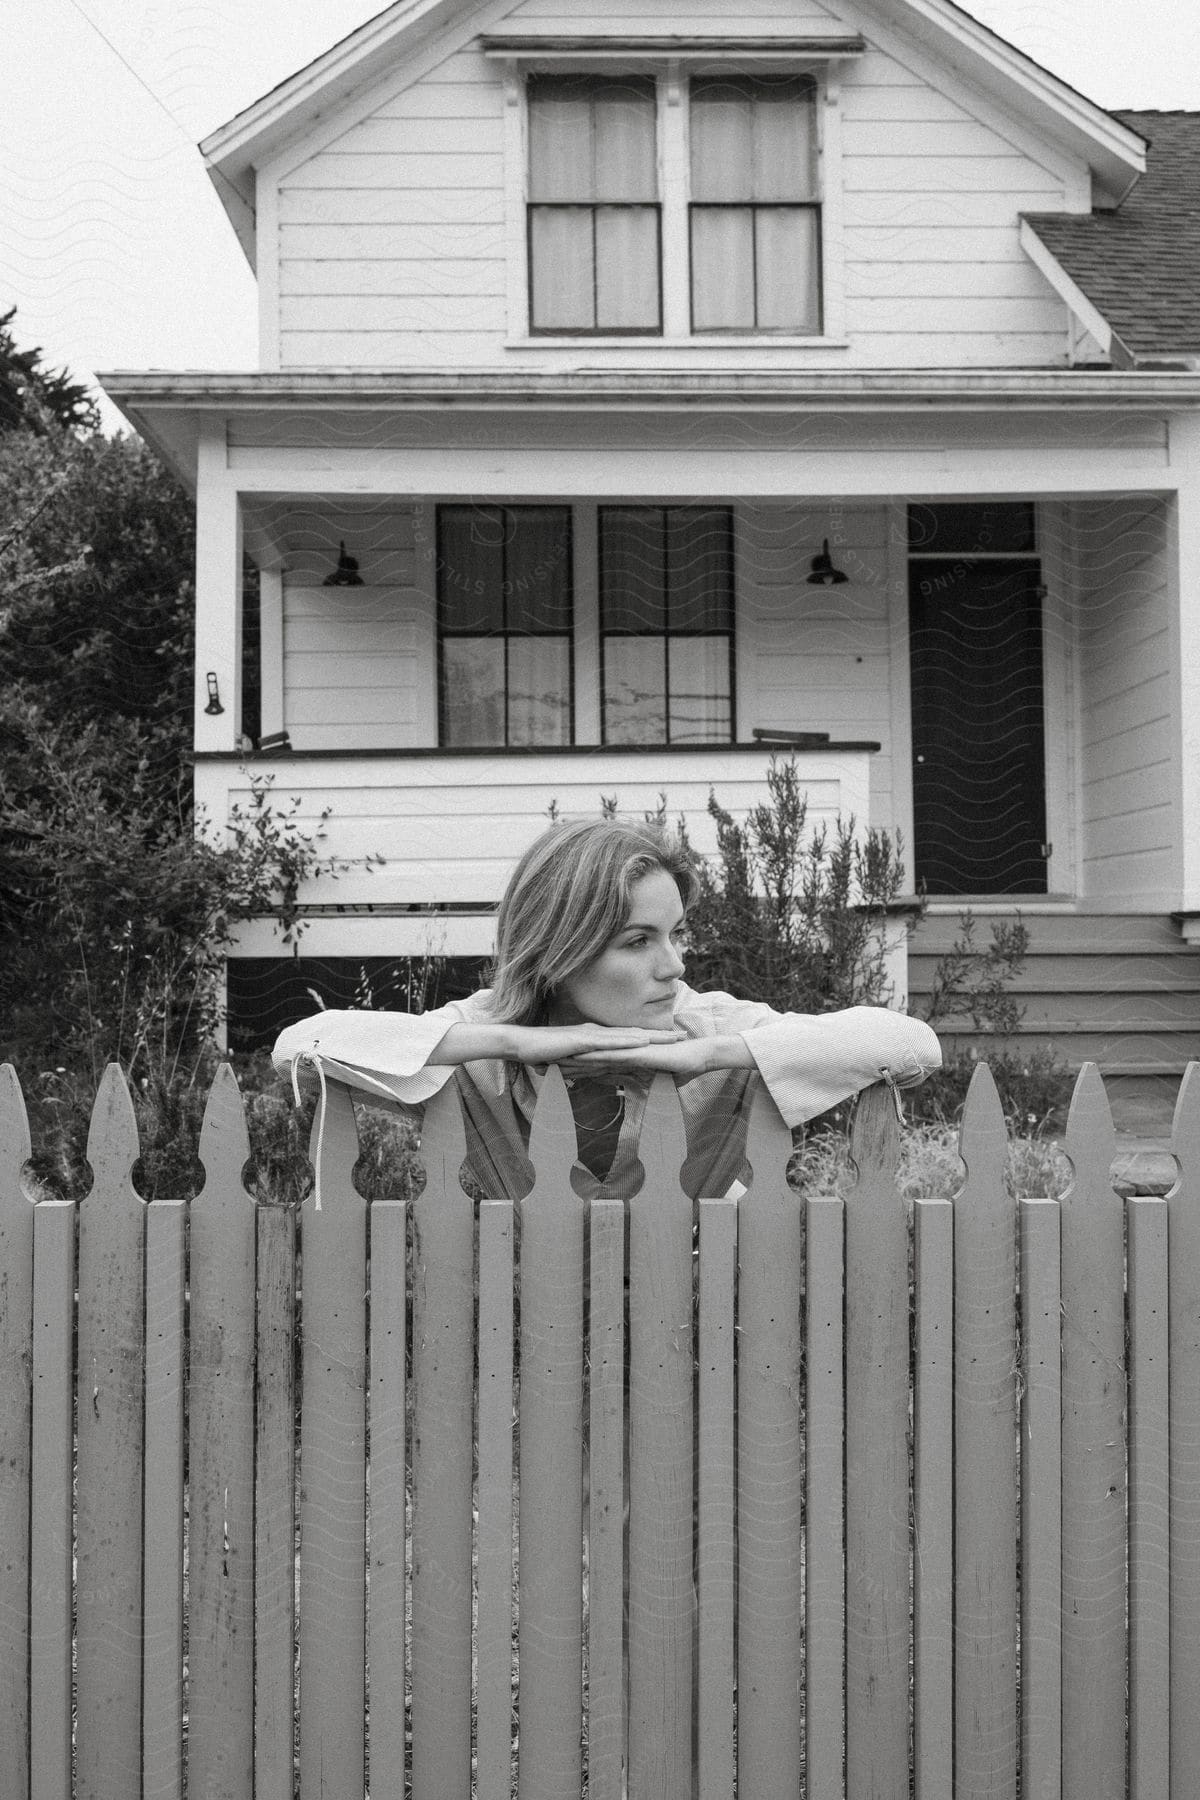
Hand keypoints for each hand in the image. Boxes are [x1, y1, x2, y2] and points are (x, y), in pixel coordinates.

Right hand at [505, 1022, 686, 1065]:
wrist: (521, 1043)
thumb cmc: (542, 1053)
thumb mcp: (569, 1065)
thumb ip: (582, 1070)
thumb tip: (589, 1079)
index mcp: (598, 1039)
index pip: (630, 1040)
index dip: (652, 1040)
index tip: (672, 1041)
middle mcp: (599, 1034)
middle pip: (636, 1035)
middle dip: (661, 1036)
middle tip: (685, 1036)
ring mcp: (592, 1036)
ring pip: (628, 1037)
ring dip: (651, 1037)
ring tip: (673, 1037)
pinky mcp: (583, 1042)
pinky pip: (609, 1042)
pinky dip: (627, 1042)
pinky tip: (643, 1042)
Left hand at [564, 1034, 754, 1077]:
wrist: (698, 1057)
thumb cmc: (680, 1070)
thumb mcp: (654, 1083)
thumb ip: (639, 1085)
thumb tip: (630, 1094)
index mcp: (624, 1060)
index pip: (595, 1067)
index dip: (575, 1070)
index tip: (555, 1073)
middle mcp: (622, 1053)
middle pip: (588, 1060)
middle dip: (565, 1064)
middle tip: (542, 1066)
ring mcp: (628, 1051)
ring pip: (595, 1056)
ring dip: (573, 1060)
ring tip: (552, 1062)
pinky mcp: (636, 1053)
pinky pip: (611, 1056)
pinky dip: (594, 1058)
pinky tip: (578, 1059)